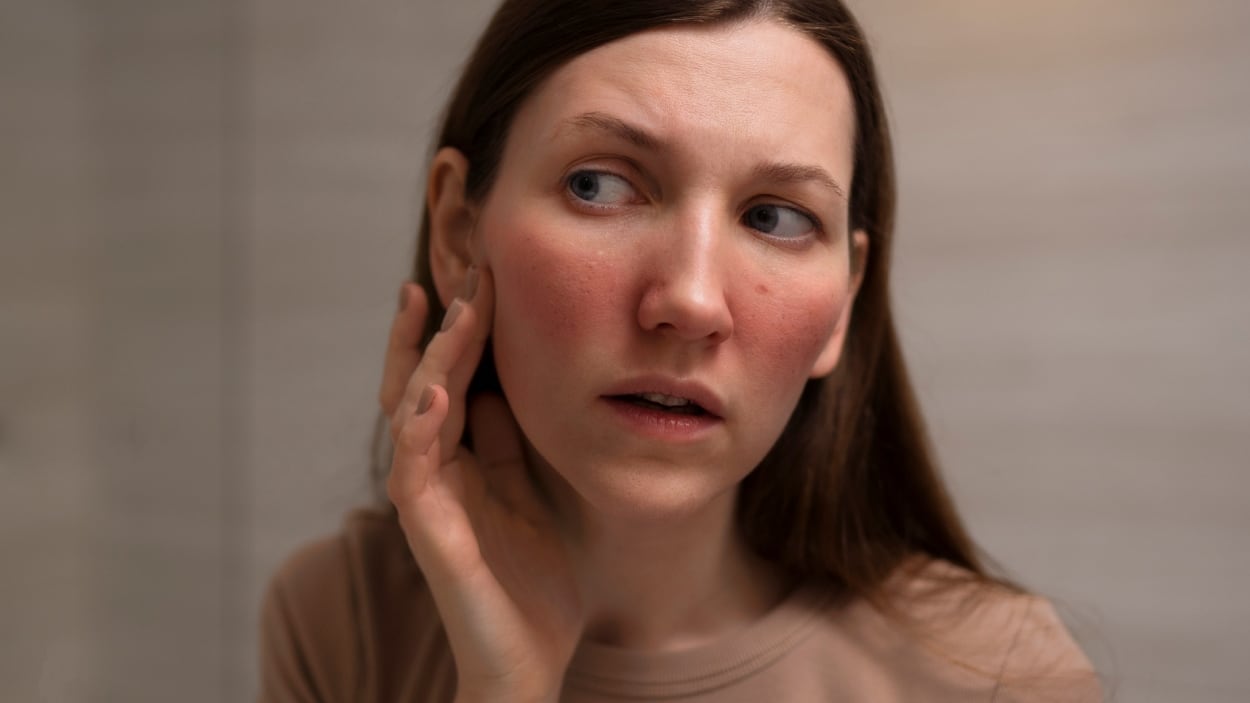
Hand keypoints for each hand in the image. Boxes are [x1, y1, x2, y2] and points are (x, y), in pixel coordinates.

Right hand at [383, 270, 583, 702]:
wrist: (531, 655)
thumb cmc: (534, 576)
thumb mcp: (532, 488)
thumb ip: (511, 440)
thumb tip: (502, 384)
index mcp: (462, 456)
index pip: (452, 376)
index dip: (462, 328)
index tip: (483, 275)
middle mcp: (435, 467)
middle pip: (422, 378)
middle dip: (440, 326)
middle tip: (463, 272)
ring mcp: (427, 495)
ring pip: (412, 409)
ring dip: (427, 358)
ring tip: (447, 308)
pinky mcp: (427, 527)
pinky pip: (415, 467)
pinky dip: (420, 426)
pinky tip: (434, 391)